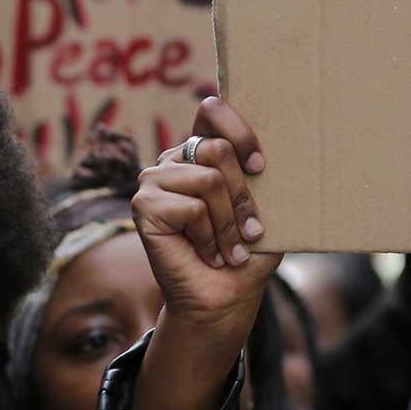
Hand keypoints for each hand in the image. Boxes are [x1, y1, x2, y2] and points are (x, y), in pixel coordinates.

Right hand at [131, 96, 274, 331]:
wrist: (225, 298)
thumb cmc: (247, 251)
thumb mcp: (264, 205)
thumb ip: (258, 173)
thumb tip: (268, 154)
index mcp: (200, 151)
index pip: (213, 112)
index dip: (240, 131)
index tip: (261, 166)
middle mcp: (174, 160)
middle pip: (217, 150)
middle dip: (243, 196)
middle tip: (251, 232)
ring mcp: (154, 181)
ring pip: (208, 180)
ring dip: (228, 223)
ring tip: (230, 249)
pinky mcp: (142, 206)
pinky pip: (191, 207)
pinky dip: (208, 237)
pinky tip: (206, 254)